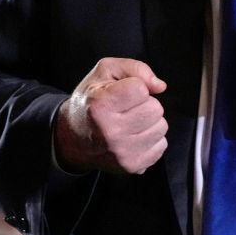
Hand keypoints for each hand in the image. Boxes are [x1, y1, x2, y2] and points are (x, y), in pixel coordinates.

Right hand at [53, 58, 167, 173]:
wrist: (74, 137)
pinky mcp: (132, 166)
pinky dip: (150, 139)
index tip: (122, 93)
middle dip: (145, 104)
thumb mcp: (104, 72)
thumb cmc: (91, 101)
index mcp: (100, 105)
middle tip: (127, 109)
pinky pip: (161, 145)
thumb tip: (159, 86)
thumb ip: (134, 68)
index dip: (135, 86)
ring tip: (130, 123)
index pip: (141, 88)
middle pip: (155, 109)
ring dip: (149, 122)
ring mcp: (122, 152)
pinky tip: (133, 137)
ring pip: (161, 127)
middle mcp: (110, 131)